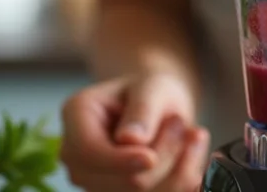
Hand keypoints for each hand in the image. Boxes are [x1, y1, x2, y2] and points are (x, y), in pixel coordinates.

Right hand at [60, 72, 209, 191]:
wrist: (157, 106)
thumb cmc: (151, 91)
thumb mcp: (153, 86)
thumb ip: (143, 109)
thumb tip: (130, 140)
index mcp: (76, 115)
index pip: (88, 151)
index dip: (119, 161)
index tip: (151, 158)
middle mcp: (77, 155)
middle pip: (120, 180)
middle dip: (162, 157)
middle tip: (181, 125)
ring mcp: (94, 180)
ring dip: (177, 168)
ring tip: (188, 135)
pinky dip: (180, 179)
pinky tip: (190, 156)